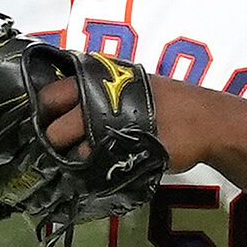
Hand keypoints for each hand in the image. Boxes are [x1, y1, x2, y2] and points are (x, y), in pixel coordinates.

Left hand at [40, 71, 211, 169]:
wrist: (203, 119)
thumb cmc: (167, 101)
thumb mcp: (128, 82)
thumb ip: (98, 91)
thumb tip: (68, 106)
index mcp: (94, 78)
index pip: (48, 96)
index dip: (44, 114)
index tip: (49, 125)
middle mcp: (93, 97)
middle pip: (51, 127)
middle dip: (52, 142)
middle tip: (64, 149)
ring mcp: (104, 124)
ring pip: (66, 148)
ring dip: (69, 158)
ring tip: (84, 159)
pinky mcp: (117, 149)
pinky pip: (89, 164)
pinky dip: (88, 169)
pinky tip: (100, 167)